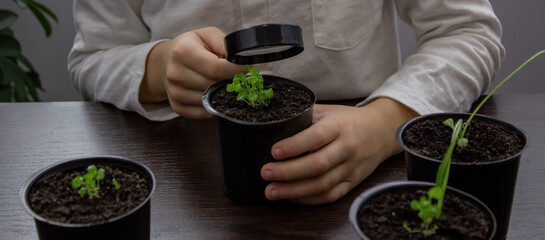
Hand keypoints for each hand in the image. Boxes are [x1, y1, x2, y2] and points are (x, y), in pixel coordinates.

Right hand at [139, 27, 243, 117]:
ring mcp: (175, 93)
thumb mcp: (206, 35)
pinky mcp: (178, 108)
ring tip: (222, 82)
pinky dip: (215, 105)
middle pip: (214, 86)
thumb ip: (224, 43)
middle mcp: (175, 74)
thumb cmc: (190, 47)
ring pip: (211, 100)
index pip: (215, 69)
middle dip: (230, 82)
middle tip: (237, 76)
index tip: (247, 69)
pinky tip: (214, 93)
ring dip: (223, 94)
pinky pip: (205, 113)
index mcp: (183, 52)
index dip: (235, 71)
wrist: (165, 62)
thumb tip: (241, 59)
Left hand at [260, 98, 417, 203]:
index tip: (274, 151)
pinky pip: (331, 195)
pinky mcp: (353, 182)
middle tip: (265, 173)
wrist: (381, 130)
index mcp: (339, 126)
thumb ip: (304, 116)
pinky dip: (309, 199)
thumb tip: (271, 123)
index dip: (294, 145)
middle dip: (288, 172)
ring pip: (322, 184)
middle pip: (318, 165)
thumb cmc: (347, 120)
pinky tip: (291, 197)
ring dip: (294, 191)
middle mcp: (347, 148)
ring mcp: (351, 167)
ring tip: (271, 191)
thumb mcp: (328, 111)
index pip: (316, 137)